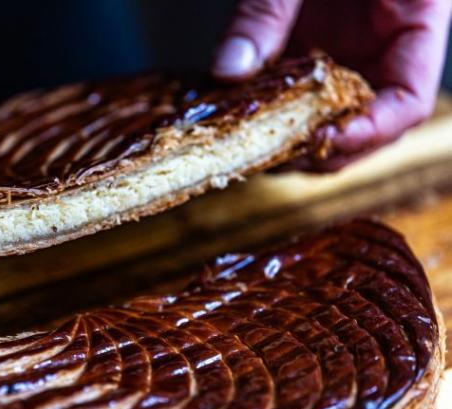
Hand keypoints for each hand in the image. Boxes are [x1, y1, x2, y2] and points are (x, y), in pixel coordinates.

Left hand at [213, 0, 451, 170]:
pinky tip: (247, 115)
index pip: (409, 99)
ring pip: (332, 113)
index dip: (370, 130)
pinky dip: (276, 108)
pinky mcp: (315, 42)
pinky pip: (300, 89)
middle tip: (275, 157)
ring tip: (257, 146)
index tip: (322, 142)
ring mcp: (349, 45)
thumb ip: (268, 11)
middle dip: (326, 147)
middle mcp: (384, 41)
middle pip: (369, 119)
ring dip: (297, 137)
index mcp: (417, 15)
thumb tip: (228, 72)